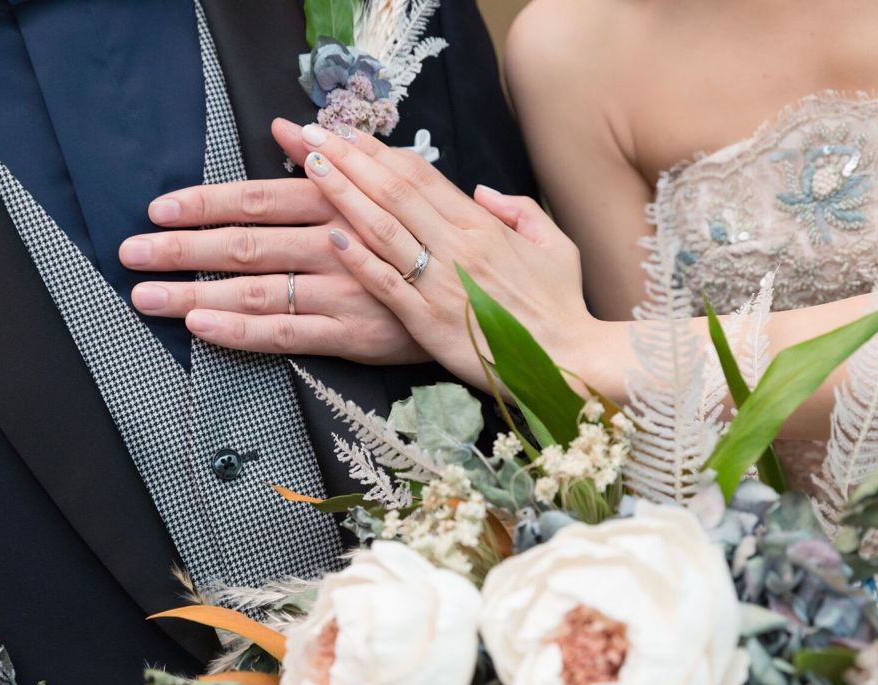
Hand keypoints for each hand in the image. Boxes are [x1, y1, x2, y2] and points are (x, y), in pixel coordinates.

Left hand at [118, 122, 427, 364]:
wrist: (490, 298)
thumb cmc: (438, 238)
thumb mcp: (401, 180)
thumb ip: (344, 155)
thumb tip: (290, 128)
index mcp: (340, 202)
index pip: (259, 197)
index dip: (205, 203)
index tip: (160, 207)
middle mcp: (335, 243)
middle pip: (244, 243)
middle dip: (180, 247)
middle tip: (131, 251)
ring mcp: (342, 291)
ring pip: (255, 290)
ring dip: (193, 291)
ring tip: (145, 295)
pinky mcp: (353, 334)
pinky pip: (286, 335)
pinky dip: (240, 331)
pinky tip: (199, 326)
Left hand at [277, 119, 615, 392]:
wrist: (567, 359)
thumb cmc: (562, 305)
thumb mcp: (555, 245)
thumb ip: (518, 211)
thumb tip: (481, 191)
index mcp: (484, 226)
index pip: (422, 176)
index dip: (381, 151)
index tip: (349, 132)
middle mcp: (458, 246)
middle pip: (394, 191)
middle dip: (349, 158)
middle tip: (312, 133)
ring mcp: (440, 283)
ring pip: (383, 228)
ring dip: (343, 194)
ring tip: (310, 166)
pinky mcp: (427, 322)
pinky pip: (386, 284)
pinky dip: (358, 258)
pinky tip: (330, 236)